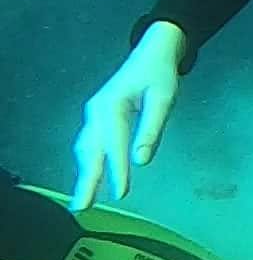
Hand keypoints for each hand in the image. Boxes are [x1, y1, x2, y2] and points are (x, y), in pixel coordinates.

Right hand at [69, 22, 186, 209]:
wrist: (152, 53)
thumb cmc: (159, 74)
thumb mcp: (163, 98)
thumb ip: (152, 129)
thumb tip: (142, 160)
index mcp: (112, 104)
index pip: (115, 143)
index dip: (117, 169)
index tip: (120, 193)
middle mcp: (97, 111)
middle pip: (90, 150)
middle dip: (87, 180)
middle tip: (82, 206)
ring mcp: (94, 114)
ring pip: (86, 149)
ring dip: (84, 174)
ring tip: (82, 199)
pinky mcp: (98, 118)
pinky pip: (89, 144)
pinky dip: (88, 162)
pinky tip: (90, 176)